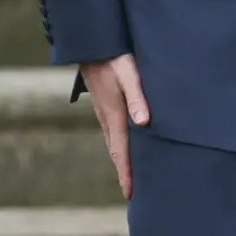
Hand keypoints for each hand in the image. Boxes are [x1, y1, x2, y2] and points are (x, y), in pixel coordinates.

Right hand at [81, 53, 149, 199]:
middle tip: (132, 192)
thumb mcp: (129, 73)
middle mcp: (106, 116)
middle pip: (116, 150)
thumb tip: (144, 123)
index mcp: (114, 114)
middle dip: (124, 171)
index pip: (121, 150)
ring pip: (113, 140)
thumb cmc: (114, 55)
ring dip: (121, 157)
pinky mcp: (104, 101)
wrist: (92, 41)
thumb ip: (137, 97)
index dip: (126, 173)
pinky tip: (125, 142)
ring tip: (130, 172)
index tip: (130, 194)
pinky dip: (118, 142)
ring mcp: (103, 109)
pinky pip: (112, 129)